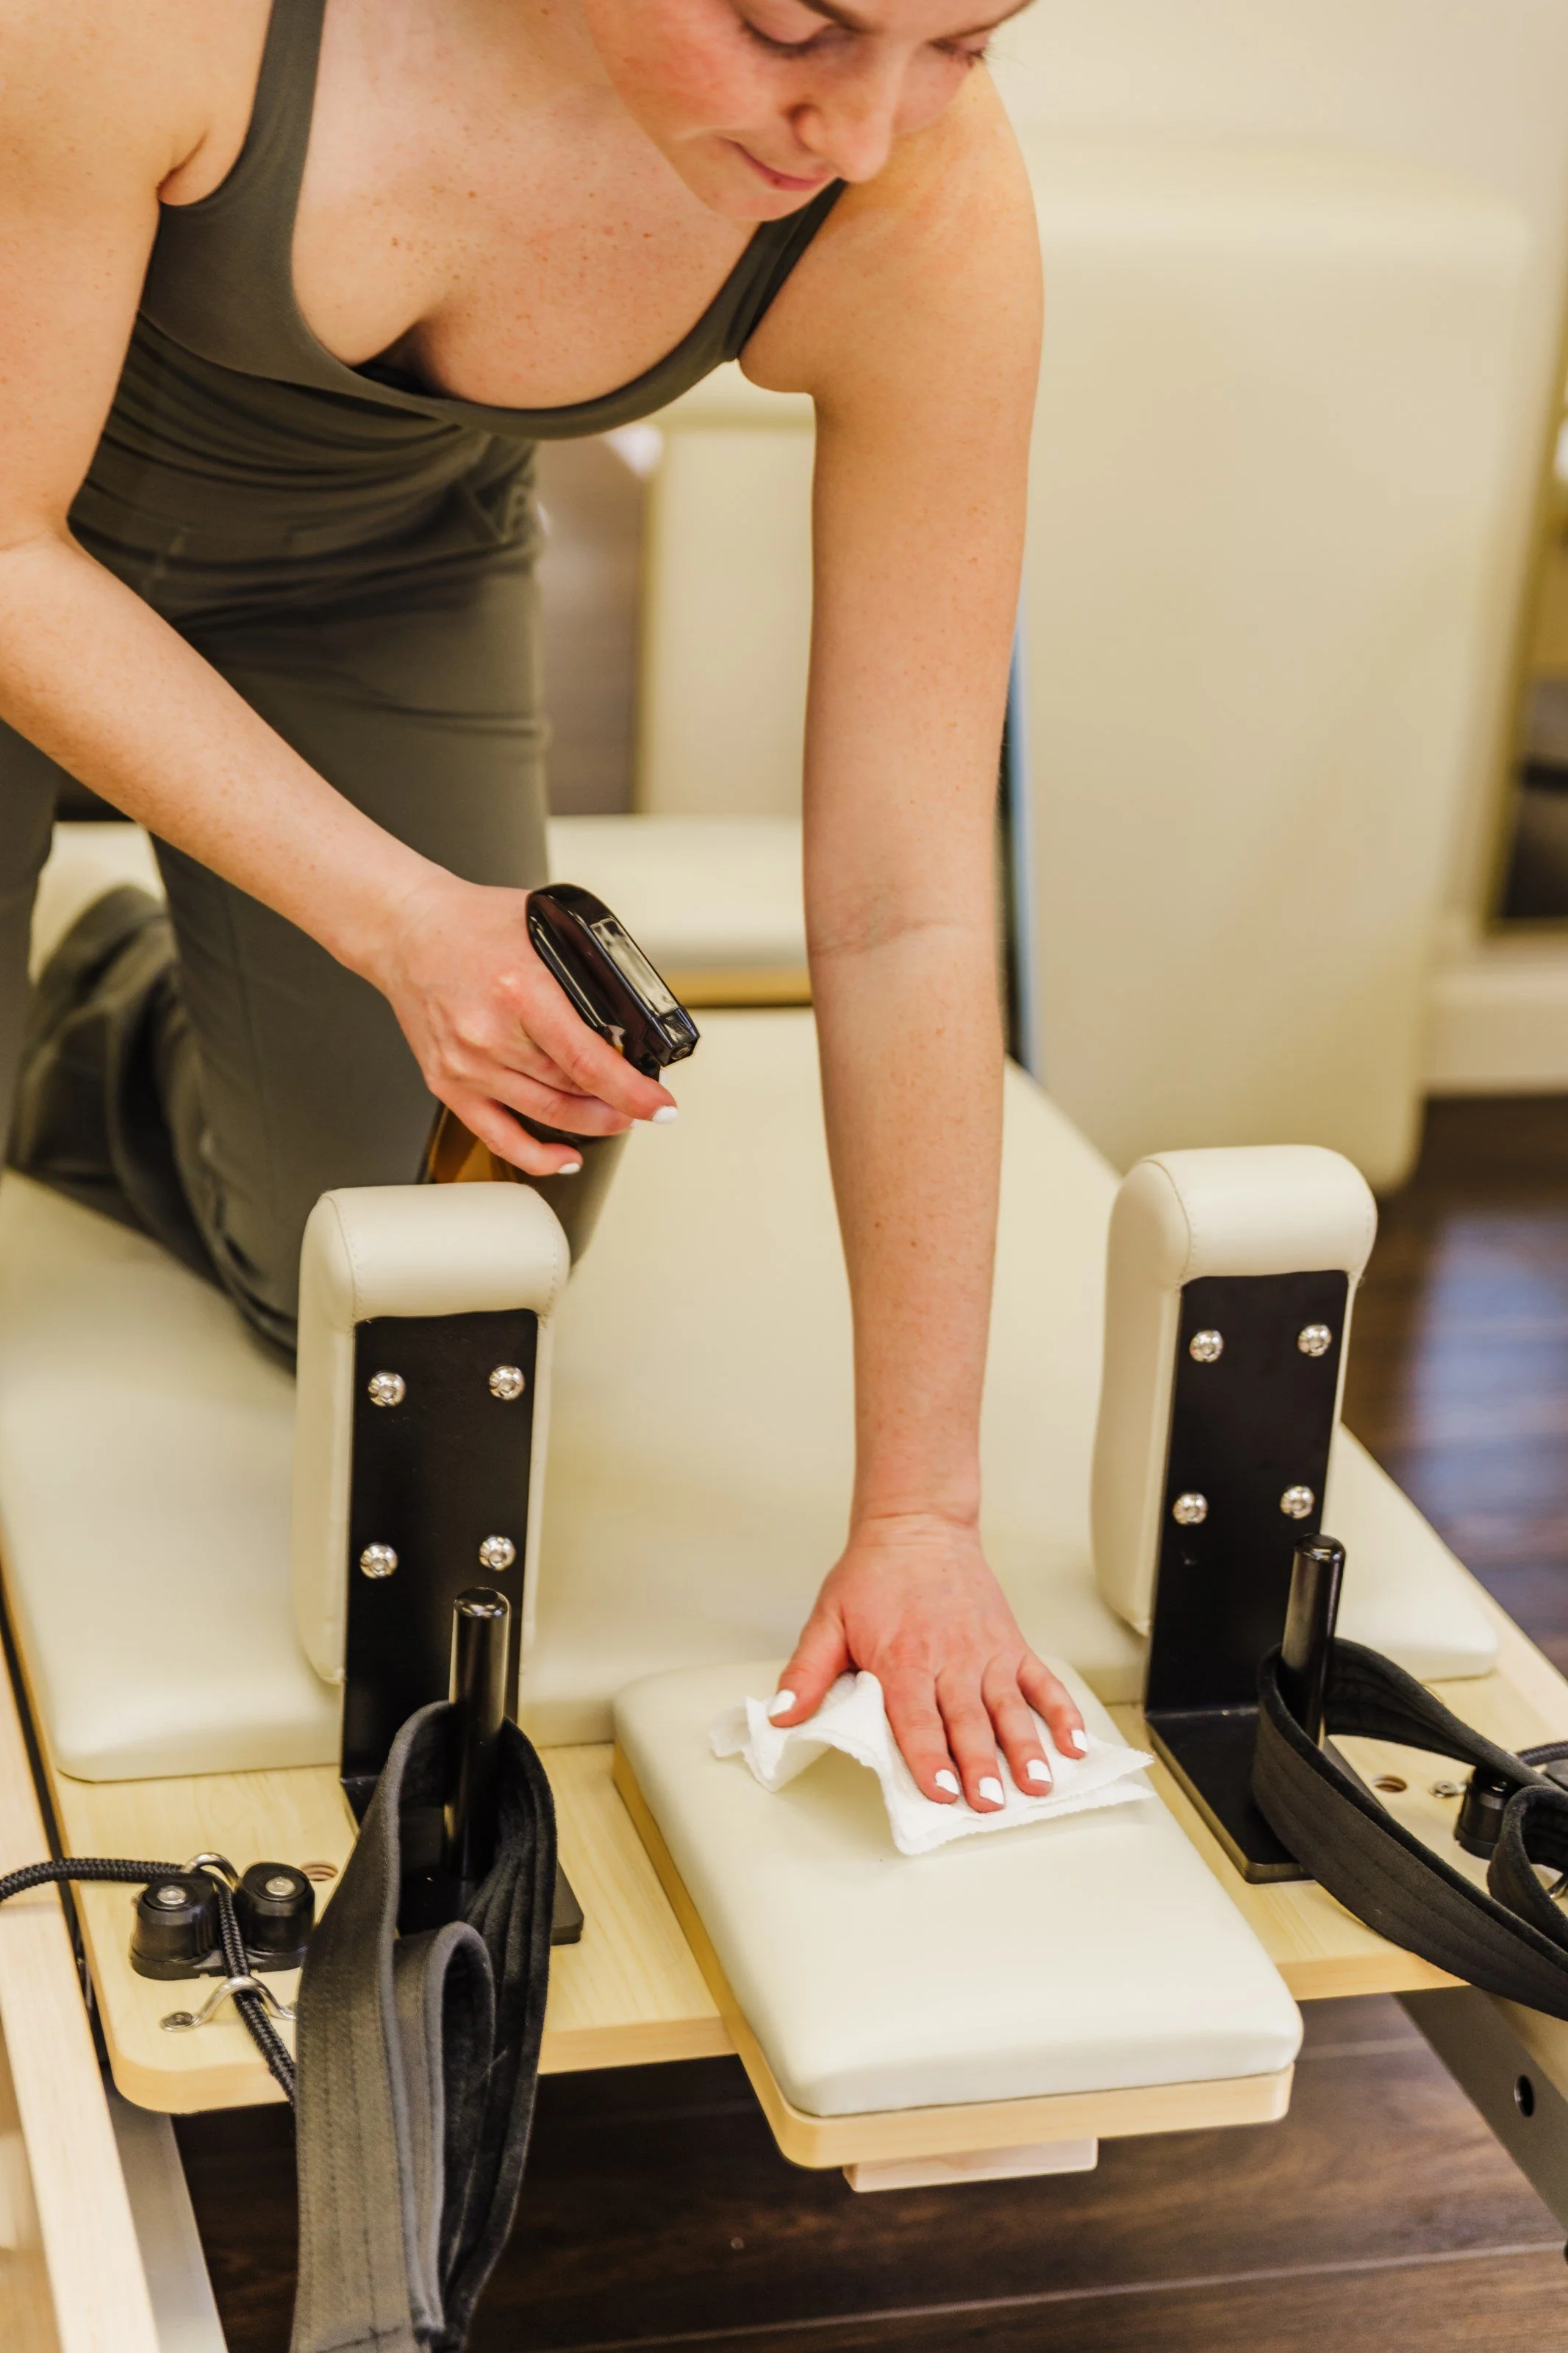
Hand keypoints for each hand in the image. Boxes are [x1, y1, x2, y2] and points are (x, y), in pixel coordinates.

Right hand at [368, 869, 675, 1174]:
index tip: (661, 1106)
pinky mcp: (448, 1084)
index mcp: (519, 991)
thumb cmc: (470, 924)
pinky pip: (498, 1136)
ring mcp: (466, 1065)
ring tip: (616, 1116)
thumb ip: (585, 968)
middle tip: (643, 1103)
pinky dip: (536, 1155)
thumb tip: (632, 1009)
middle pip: (571, 1091)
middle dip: (619, 1104)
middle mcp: (488, 1035)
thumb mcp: (545, 927)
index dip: (632, 1092)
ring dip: (589, 1123)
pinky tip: (565, 1156)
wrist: (403, 930)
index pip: (587, 1061)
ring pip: (545, 1114)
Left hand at [769, 1513, 1085, 1808]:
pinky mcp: (1010, 1644)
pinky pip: (1041, 1681)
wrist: (918, 1526)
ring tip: (1038, 1784)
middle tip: (990, 1803)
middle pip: (966, 1721)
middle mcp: (948, 1659)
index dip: (928, 1755)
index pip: (915, 1717)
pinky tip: (1074, 1743)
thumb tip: (782, 1717)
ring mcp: (985, 1653)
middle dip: (980, 1766)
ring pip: (1008, 1708)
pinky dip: (1061, 1711)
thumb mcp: (827, 1621)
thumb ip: (805, 1674)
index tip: (940, 1789)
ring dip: (1025, 1748)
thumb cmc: (874, 1577)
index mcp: (902, 1659)